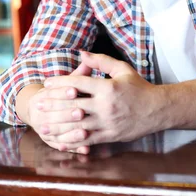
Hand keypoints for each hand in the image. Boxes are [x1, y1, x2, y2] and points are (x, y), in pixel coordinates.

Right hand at [23, 58, 93, 151]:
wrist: (36, 109)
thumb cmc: (60, 93)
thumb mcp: (66, 82)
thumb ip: (78, 74)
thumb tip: (89, 59)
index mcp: (43, 94)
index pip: (52, 93)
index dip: (63, 91)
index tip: (74, 90)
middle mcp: (40, 112)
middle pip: (54, 114)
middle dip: (67, 113)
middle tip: (82, 112)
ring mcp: (44, 128)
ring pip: (57, 132)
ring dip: (71, 133)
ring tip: (85, 132)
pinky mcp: (50, 141)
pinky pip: (61, 145)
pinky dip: (73, 147)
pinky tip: (85, 148)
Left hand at [41, 52, 165, 152]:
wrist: (157, 110)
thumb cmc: (139, 87)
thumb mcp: (122, 69)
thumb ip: (101, 61)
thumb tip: (81, 53)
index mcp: (108, 87)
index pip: (78, 84)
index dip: (60, 83)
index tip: (47, 82)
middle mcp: (105, 106)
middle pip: (73, 105)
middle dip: (53, 105)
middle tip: (38, 104)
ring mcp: (106, 123)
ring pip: (76, 125)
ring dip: (57, 126)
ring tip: (42, 125)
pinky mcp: (109, 136)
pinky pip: (86, 140)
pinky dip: (71, 142)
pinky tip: (59, 142)